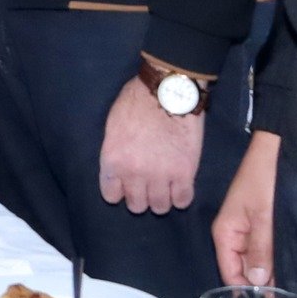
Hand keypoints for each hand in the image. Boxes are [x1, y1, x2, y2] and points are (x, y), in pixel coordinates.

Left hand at [98, 72, 203, 214]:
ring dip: (161, 198)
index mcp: (112, 160)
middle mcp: (134, 174)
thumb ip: (115, 151)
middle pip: (136, 205)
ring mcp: (161, 176)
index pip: (111, 196)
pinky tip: (180, 185)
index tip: (126, 184)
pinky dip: (181, 196)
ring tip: (164, 186)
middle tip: (147, 184)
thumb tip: (118, 168)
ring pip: (160, 207)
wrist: (169, 90)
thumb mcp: (113, 125)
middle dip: (140, 196)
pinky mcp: (185, 173)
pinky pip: (182, 201)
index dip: (119, 190)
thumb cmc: (137, 100)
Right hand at [212, 130, 279, 284]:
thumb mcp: (264, 216)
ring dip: (270, 273)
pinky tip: (290, 270)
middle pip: (242, 270)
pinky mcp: (262, 225)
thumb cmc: (264, 178)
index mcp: (225, 233)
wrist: (274, 149)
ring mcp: (248, 230)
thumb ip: (260, 250)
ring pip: (256, 262)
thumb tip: (257, 284)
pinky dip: (275, 260)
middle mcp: (233, 235)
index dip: (246, 293)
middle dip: (260, 286)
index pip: (229, 273)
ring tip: (290, 292)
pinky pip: (265, 250)